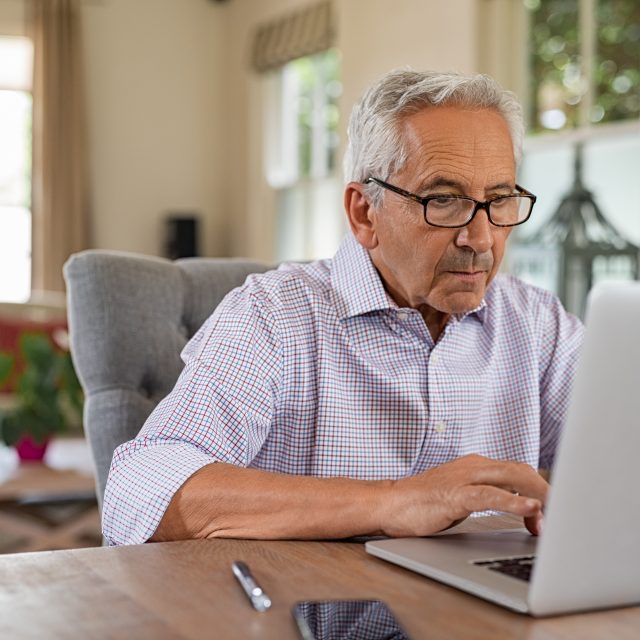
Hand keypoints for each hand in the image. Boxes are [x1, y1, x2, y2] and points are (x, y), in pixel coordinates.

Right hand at [378, 454, 547, 537]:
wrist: (389, 503)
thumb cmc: (424, 503)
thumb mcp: (462, 496)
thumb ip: (487, 497)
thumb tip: (520, 512)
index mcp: (476, 466)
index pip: (519, 470)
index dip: (540, 489)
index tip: (553, 512)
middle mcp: (473, 466)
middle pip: (521, 470)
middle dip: (546, 491)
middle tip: (562, 515)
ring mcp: (463, 478)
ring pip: (511, 477)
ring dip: (538, 495)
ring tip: (555, 514)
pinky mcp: (454, 495)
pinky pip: (490, 496)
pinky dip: (514, 502)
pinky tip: (531, 510)